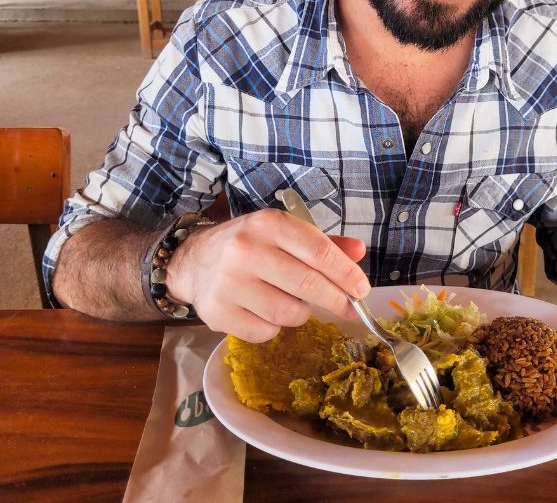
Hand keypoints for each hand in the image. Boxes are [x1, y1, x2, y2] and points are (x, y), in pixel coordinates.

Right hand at [167, 209, 369, 341]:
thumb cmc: (249, 245)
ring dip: (300, 313)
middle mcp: (247, 250)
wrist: (194, 260)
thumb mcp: (283, 233)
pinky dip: (273, 327)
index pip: (319, 252)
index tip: (362, 290)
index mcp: (269, 224)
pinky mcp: (218, 312)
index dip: (346, 274)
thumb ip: (323, 244)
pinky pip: (265, 332)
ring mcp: (229, 283)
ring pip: (288, 313)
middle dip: (336, 300)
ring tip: (290, 300)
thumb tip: (359, 252)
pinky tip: (263, 311)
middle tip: (348, 308)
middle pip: (308, 285)